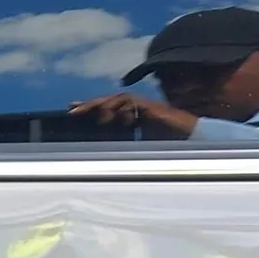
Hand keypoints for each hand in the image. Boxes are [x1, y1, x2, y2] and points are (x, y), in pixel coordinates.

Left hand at [68, 92, 198, 137]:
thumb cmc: (165, 144)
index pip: (104, 108)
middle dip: (89, 104)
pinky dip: (122, 109)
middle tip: (71, 110)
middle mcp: (133, 107)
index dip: (88, 108)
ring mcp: (142, 105)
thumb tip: (98, 158)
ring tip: (92, 115)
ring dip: (103, 105)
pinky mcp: (151, 107)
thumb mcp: (135, 145)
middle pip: (107, 100)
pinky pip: (132, 103)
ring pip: (118, 99)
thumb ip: (120, 145)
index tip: (70, 111)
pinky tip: (115, 118)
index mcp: (128, 115)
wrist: (187, 139)